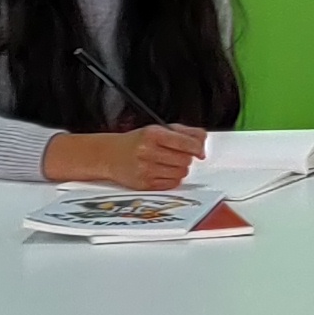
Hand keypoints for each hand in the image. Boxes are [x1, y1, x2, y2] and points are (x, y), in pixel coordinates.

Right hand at [46, 125, 206, 189]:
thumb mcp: (159, 130)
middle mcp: (148, 151)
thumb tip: (203, 143)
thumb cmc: (137, 142)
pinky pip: (172, 184)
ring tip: (167, 162)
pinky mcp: (144, 184)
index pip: (186, 143)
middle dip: (185, 157)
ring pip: (181, 173)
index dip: (197, 147)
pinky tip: (162, 172)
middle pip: (185, 159)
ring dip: (179, 169)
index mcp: (152, 134)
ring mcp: (145, 169)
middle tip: (175, 154)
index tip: (199, 150)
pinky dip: (172, 179)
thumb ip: (185, 133)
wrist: (110, 155)